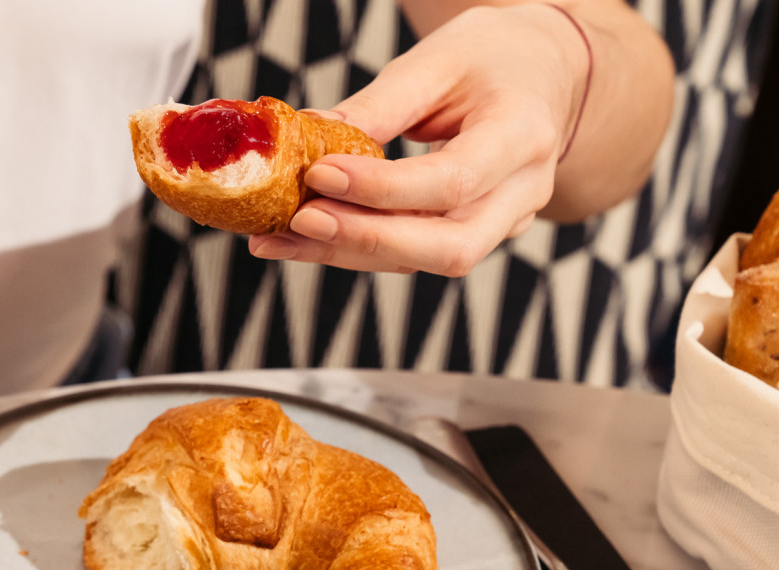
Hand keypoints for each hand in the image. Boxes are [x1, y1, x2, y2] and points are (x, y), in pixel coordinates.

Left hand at [247, 3, 587, 275]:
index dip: (383, 189)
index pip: (455, 180)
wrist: (544, 74)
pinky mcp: (470, 233)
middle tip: (298, 222)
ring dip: (344, 254)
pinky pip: (409, 254)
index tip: (320, 174)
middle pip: (450, 247)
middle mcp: (522, 191)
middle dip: (367, 240)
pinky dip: (350, 249)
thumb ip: (379, 105)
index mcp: (523, 134)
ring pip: (423, 261)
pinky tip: (296, 239)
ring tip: (274, 237)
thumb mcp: (439, 60)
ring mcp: (502, 221)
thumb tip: (307, 135)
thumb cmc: (496, 57)